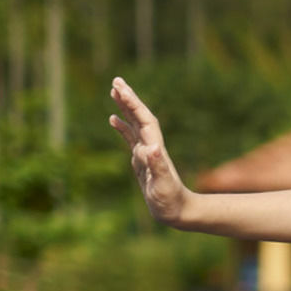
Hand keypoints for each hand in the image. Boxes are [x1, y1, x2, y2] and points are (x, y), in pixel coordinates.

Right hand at [108, 77, 192, 226]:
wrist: (178, 210)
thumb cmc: (171, 200)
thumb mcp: (163, 184)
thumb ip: (158, 166)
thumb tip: (152, 148)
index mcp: (155, 148)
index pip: (143, 120)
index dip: (133, 104)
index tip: (121, 89)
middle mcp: (151, 146)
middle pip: (139, 116)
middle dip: (129, 98)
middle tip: (116, 80)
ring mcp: (146, 152)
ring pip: (134, 123)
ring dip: (125, 107)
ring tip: (114, 90)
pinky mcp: (141, 160)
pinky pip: (130, 138)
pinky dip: (122, 126)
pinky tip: (113, 118)